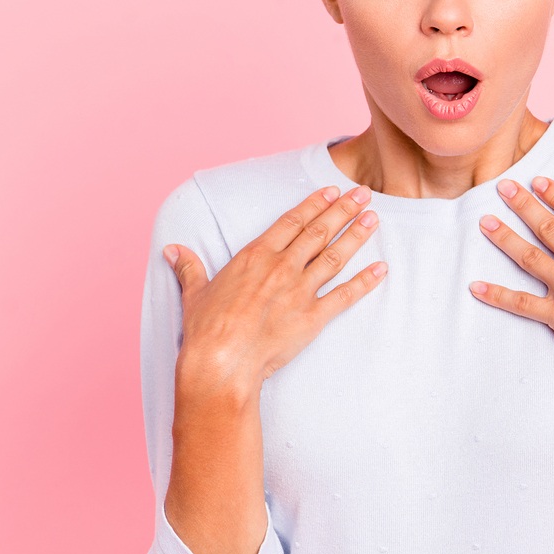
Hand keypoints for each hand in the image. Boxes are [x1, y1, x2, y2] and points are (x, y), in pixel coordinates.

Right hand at [163, 184, 385, 387]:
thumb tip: (172, 250)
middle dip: (343, 211)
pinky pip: (344, 296)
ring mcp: (299, 291)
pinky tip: (381, 270)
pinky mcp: (312, 317)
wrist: (222, 362)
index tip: (331, 190)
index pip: (291, 222)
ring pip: (334, 257)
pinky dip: (365, 283)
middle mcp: (281, 267)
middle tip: (364, 195)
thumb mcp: (195, 292)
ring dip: (356, 237)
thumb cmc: (206, 330)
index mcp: (255, 256)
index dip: (314, 204)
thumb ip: (189, 268)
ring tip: (374, 219)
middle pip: (319, 232)